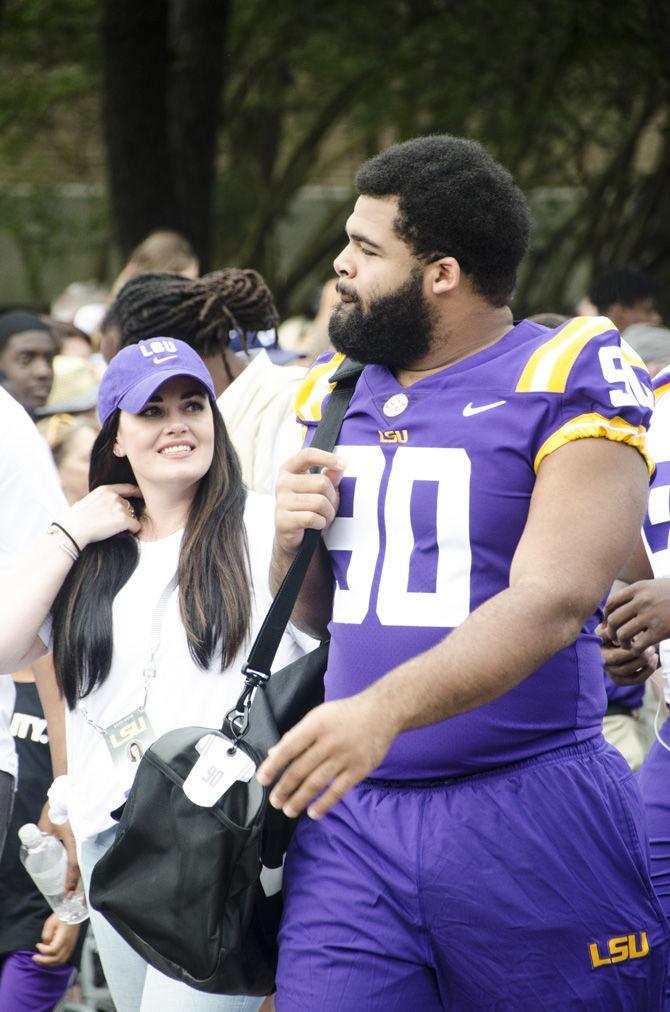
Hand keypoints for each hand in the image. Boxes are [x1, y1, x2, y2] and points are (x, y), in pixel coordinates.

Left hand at [33, 913, 79, 965]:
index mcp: (63, 938)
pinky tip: (49, 959)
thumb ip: (46, 935)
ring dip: (49, 963)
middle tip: (35, 957)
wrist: (73, 913)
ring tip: (41, 960)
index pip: (52, 951)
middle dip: (44, 961)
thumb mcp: (50, 923)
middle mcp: (68, 945)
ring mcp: (71, 947)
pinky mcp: (71, 947)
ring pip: (61, 961)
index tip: (38, 945)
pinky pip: (64, 959)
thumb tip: (45, 945)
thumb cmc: (62, 916)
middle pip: (56, 960)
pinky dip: (56, 962)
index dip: (43, 950)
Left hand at [38, 803, 79, 893]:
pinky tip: (81, 875)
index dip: (71, 881)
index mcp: (74, 840)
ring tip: (81, 893)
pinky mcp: (86, 837)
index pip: (74, 865)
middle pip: (83, 866)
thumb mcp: (44, 825)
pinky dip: (83, 866)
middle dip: (82, 885)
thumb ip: (41, 839)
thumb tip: (37, 852)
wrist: (68, 793)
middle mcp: (83, 841)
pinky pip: (85, 854)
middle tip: (77, 900)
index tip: (68, 894)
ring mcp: (86, 839)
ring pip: (85, 861)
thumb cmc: (56, 809)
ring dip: (83, 877)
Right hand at [61, 483, 141, 548]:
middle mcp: (114, 497)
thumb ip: (96, 501)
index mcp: (105, 490)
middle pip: (129, 506)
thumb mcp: (85, 502)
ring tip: (111, 529)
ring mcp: (120, 508)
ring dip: (126, 524)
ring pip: (132, 517)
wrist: (72, 530)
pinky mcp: (124, 520)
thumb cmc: (74, 520)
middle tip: (112, 524)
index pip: (127, 488)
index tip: (141, 495)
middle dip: (124, 515)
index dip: (136, 492)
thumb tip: (90, 504)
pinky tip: (122, 534)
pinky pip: (136, 526)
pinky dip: (132, 531)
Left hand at [256, 693, 398, 819]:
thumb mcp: (318, 716)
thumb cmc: (345, 714)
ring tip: (288, 810)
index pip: (289, 748)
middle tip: (275, 802)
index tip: (262, 780)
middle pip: (301, 769)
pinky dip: (324, 804)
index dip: (273, 765)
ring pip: (317, 783)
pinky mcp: (359, 769)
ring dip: (300, 799)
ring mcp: (345, 756)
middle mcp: (329, 741)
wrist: (382, 712)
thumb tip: (274, 754)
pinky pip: (338, 791)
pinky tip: (313, 812)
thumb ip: (297, 735)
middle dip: (284, 788)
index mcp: (316, 724)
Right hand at [275, 449, 345, 553]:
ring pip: (320, 502)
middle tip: (330, 506)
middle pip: (322, 482)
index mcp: (288, 469)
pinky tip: (317, 524)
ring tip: (324, 516)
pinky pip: (313, 518)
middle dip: (333, 497)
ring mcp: (281, 501)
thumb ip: (329, 477)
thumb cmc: (306, 506)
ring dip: (329, 513)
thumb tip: (340, 467)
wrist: (289, 532)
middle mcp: (282, 483)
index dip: (327, 457)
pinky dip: (321, 523)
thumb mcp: (317, 488)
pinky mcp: (283, 520)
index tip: (343, 464)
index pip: (307, 455)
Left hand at [602, 578, 669, 649]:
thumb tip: (614, 608)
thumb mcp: (652, 586)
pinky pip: (638, 645)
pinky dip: (635, 650)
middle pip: (614, 620)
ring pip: (622, 634)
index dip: (607, 617)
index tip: (610, 624)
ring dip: (622, 643)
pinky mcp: (660, 631)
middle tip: (615, 638)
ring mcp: (651, 616)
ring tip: (627, 644)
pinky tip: (640, 650)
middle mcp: (642, 601)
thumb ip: (635, 594)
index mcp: (638, 588)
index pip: (611, 604)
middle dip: (611, 632)